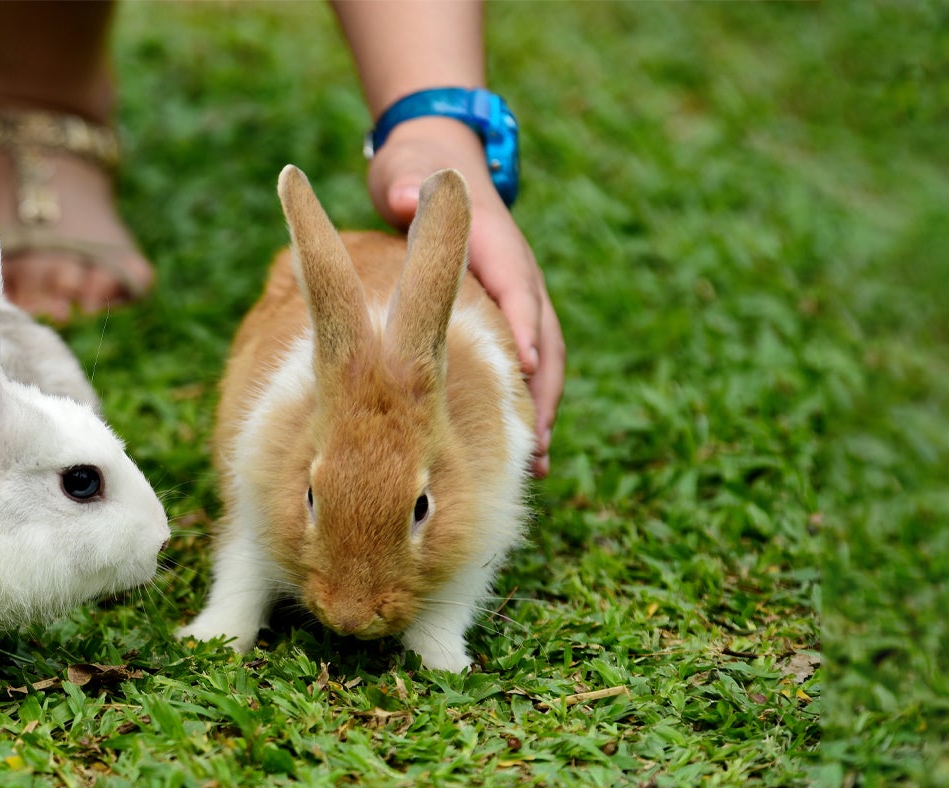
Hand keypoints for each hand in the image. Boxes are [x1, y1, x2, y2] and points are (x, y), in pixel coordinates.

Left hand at [368, 116, 562, 477]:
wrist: (434, 162)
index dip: (524, 327)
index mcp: (496, 244)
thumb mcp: (405, 171)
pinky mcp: (507, 316)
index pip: (517, 289)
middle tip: (538, 444)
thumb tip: (405, 195)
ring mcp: (517, 297)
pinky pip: (525, 366)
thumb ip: (406, 185)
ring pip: (543, 359)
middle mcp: (516, 274)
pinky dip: (526, 405)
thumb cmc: (415, 172)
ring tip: (537, 463)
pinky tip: (520, 451)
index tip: (529, 368)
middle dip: (544, 391)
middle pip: (544, 336)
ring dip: (542, 409)